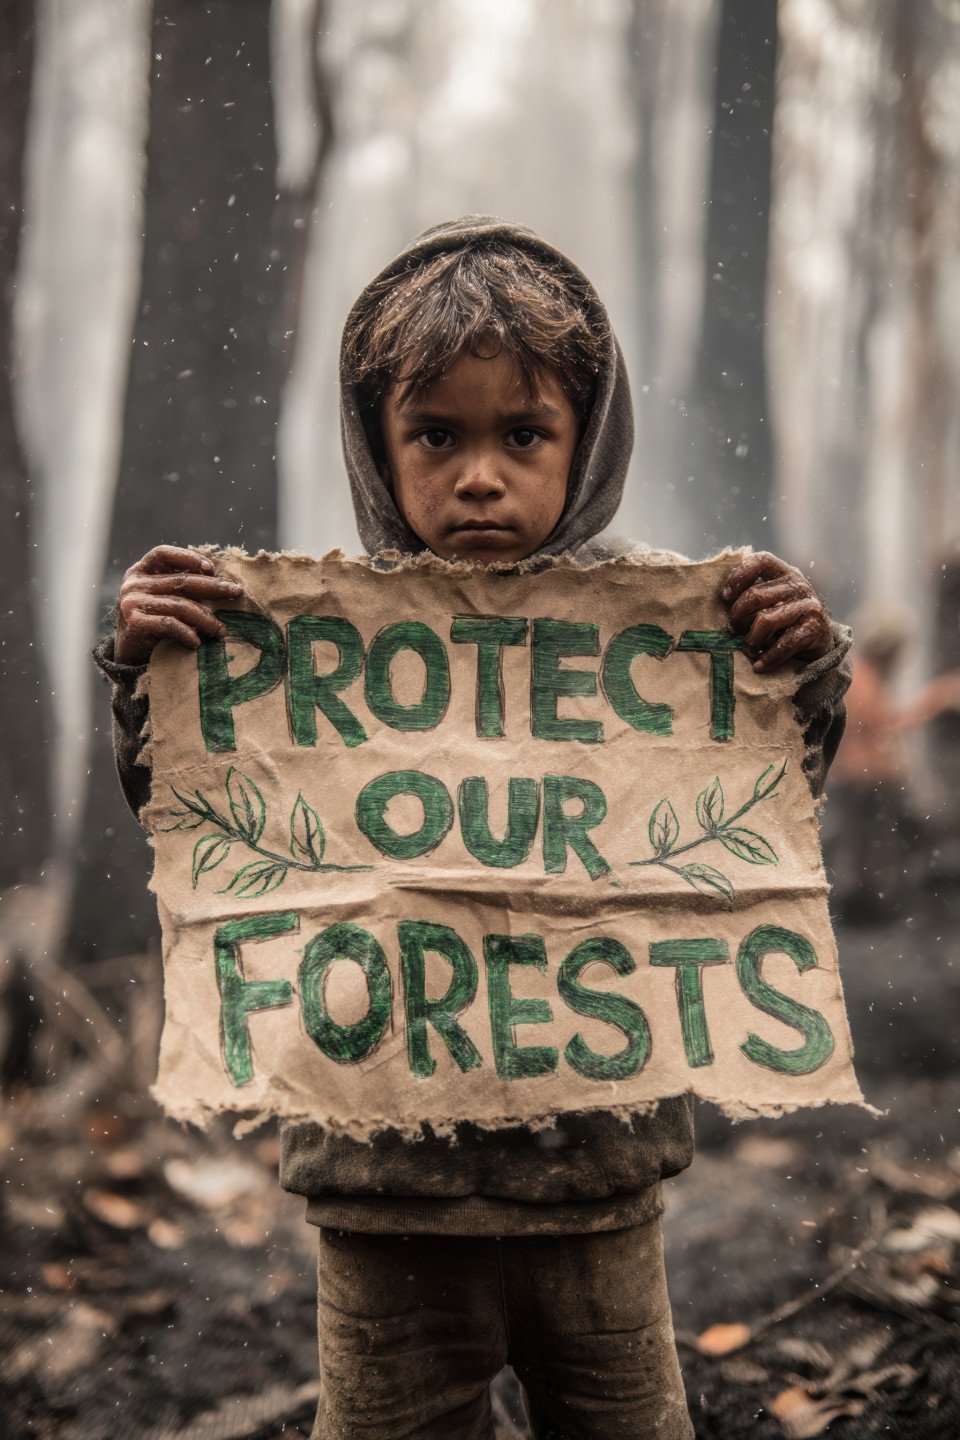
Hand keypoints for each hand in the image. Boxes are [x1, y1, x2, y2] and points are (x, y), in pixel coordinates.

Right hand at [115, 546, 244, 664]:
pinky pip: (170, 624)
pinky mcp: (135, 622)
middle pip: (181, 580)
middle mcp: (134, 584)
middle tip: (236, 592)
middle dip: (213, 586)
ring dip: (206, 618)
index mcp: (140, 571)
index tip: (211, 568)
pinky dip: (188, 633)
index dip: (188, 557)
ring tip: (221, 630)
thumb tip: (221, 583)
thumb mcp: (162, 599)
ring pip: (180, 605)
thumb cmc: (152, 624)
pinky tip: (198, 642)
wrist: (128, 655)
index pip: (163, 553)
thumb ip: (180, 587)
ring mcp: (132, 602)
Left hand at [720, 552, 831, 672]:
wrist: (821, 641)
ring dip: (752, 640)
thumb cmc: (786, 620)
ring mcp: (809, 605)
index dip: (738, 576)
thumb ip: (753, 597)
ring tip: (748, 651)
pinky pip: (785, 644)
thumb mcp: (772, 601)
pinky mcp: (815, 628)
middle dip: (738, 616)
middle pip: (756, 595)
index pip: (760, 561)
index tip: (725, 597)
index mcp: (784, 572)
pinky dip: (769, 657)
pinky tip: (759, 666)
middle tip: (732, 630)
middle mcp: (798, 584)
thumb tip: (723, 605)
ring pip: (767, 620)